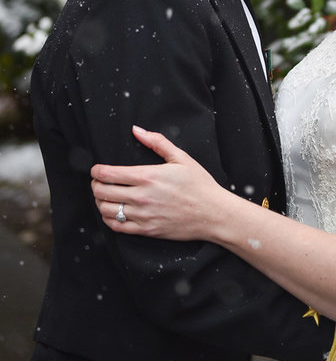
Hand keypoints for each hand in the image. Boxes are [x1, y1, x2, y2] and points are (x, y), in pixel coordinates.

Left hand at [91, 125, 225, 240]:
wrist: (213, 213)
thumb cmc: (200, 185)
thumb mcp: (182, 158)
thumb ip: (157, 142)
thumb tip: (136, 130)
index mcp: (148, 176)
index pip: (107, 174)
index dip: (96, 171)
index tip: (98, 170)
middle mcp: (142, 196)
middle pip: (101, 191)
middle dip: (96, 185)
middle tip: (100, 182)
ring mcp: (143, 215)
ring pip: (105, 209)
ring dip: (100, 202)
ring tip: (107, 197)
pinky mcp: (146, 229)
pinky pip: (116, 226)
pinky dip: (109, 219)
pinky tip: (114, 212)